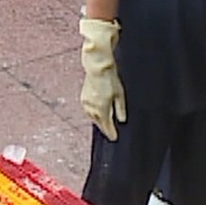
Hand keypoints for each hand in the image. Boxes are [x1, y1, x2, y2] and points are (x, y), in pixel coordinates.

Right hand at [78, 17, 124, 141]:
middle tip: (110, 133)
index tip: (114, 138)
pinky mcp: (83, 97)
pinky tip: (97, 113)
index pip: (106, 125)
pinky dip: (93, 114)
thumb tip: (122, 120)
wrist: (98, 66)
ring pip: (92, 117)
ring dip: (98, 121)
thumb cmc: (110, 78)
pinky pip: (88, 110)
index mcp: (101, 108)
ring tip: (104, 124)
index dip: (111, 132)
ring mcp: (86, 102)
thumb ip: (120, 109)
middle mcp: (92, 107)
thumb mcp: (119, 94)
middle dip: (104, 127)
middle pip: (98, 122)